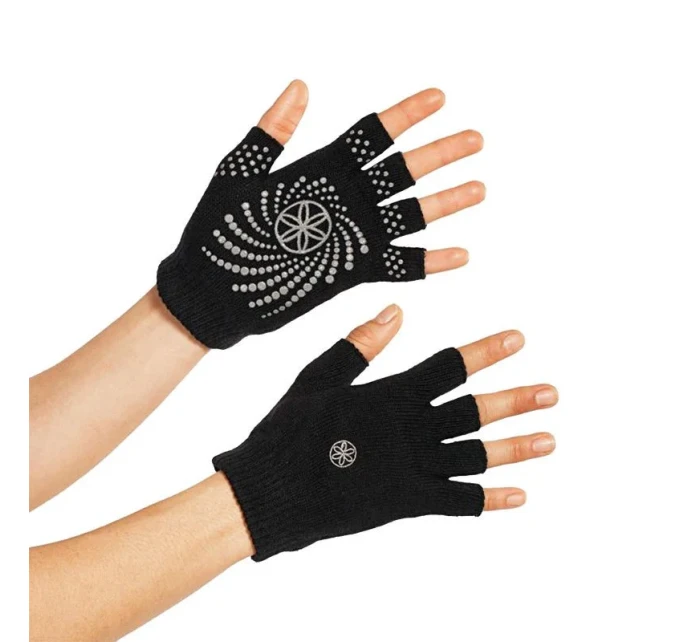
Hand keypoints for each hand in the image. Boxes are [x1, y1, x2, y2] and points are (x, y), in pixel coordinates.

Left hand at [158, 81, 483, 347]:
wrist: (211, 290)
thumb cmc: (217, 231)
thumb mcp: (239, 173)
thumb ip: (272, 132)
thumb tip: (302, 85)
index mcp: (321, 170)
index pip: (371, 134)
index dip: (406, 114)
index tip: (439, 97)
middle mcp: (344, 199)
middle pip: (402, 170)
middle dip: (440, 154)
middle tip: (475, 139)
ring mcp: (352, 234)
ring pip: (409, 213)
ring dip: (445, 202)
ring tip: (478, 189)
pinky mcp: (352, 269)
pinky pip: (400, 264)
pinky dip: (430, 261)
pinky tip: (460, 254)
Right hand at [214, 305, 556, 559]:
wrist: (268, 492)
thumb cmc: (287, 431)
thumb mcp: (318, 378)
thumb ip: (359, 345)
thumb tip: (397, 310)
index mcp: (390, 395)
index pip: (449, 366)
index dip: (486, 351)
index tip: (517, 339)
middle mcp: (410, 430)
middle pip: (475, 411)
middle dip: (517, 399)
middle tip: (553, 393)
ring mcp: (412, 469)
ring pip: (475, 456)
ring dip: (516, 447)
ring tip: (550, 438)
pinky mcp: (406, 502)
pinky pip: (458, 502)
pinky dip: (490, 499)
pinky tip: (521, 495)